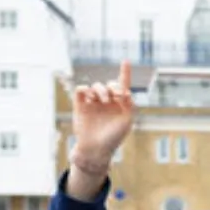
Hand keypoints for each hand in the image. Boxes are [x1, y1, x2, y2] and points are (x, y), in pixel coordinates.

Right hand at [69, 60, 135, 177]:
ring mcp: (93, 102)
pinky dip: (85, 89)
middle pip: (109, 84)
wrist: (96, 148)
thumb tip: (127, 91)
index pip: (123, 85)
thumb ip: (129, 105)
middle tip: (116, 95)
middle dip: (113, 86)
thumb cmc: (114, 137)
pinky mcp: (80, 104)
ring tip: (102, 100)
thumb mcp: (127, 121)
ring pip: (96, 86)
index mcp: (120, 105)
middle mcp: (107, 102)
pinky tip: (90, 98)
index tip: (125, 60)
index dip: (124, 73)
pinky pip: (81, 89)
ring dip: (101, 90)